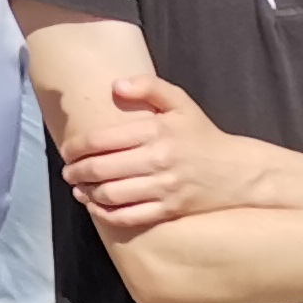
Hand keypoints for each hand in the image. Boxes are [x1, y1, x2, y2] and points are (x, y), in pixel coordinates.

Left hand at [61, 74, 257, 234]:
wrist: (236, 171)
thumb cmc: (201, 135)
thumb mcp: (180, 101)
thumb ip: (149, 86)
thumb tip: (115, 86)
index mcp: (156, 131)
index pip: (102, 140)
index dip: (77, 147)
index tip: (67, 150)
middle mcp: (158, 160)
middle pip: (101, 169)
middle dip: (76, 171)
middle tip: (67, 171)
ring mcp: (164, 188)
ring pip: (112, 194)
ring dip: (87, 193)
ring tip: (78, 188)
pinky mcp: (169, 210)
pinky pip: (129, 216)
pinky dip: (106, 214)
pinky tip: (96, 207)